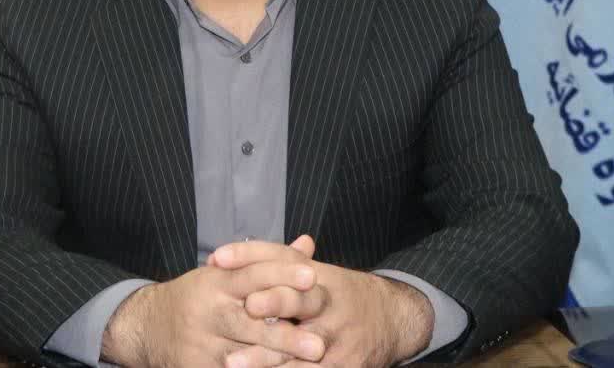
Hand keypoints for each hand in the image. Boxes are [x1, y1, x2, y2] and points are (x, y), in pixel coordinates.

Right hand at [101, 236, 325, 367]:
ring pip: (243, 354)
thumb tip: (308, 243)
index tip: (311, 275)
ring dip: (274, 361)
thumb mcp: (226, 272)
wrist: (147, 326)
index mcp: (216, 281)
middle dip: (284, 334)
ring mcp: (201, 342)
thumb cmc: (198, 297)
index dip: (280, 273)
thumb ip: (269, 262)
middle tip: (318, 343)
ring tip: (306, 366)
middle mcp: (208, 310)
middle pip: (250, 322)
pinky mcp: (196, 366)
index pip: (251, 273)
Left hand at [211, 241, 431, 367]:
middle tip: (246, 308)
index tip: (218, 259)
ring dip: (265, 359)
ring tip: (232, 362)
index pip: (281, 259)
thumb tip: (219, 258)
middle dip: (274, 303)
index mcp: (318, 276)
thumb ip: (271, 264)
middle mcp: (329, 305)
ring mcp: (338, 339)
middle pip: (299, 300)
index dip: (250, 256)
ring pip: (299, 349)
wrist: (394, 319)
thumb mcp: (314, 273)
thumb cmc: (341, 295)